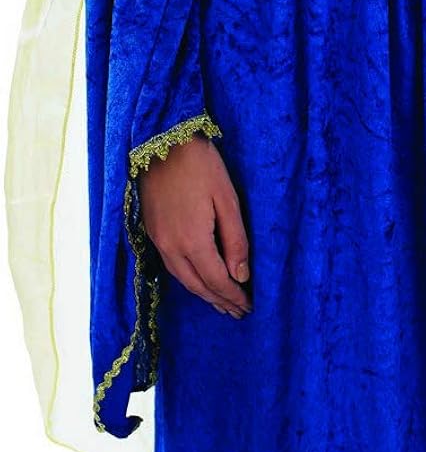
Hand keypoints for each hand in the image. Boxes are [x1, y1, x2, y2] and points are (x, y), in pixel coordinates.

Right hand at [137, 134, 251, 318]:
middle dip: (219, 300)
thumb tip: (241, 275)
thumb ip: (235, 239)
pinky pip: (170, 266)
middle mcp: (170, 247)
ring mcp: (157, 240)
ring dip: (203, 293)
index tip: (248, 307)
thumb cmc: (202, 165)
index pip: (216, 280)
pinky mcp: (150, 231)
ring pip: (182, 279)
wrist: (163, 141)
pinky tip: (198, 279)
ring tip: (221, 302)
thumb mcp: (227, 198)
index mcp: (192, 240)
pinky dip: (188, 278)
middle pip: (197, 285)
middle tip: (238, 311)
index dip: (233, 296)